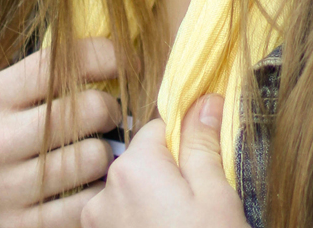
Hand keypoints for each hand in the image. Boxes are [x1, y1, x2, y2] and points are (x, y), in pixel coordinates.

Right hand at [0, 38, 120, 227]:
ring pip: (94, 158)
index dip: (105, 54)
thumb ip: (37, 77)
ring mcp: (7, 191)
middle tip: (114, 109)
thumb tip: (106, 48)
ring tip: (101, 146)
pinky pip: (85, 205)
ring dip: (109, 150)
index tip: (127, 58)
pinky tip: (93, 181)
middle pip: (86, 110)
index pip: (59, 64)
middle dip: (112, 105)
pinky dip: (99, 190)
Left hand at [80, 94, 250, 227]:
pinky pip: (120, 224)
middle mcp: (104, 192)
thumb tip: (204, 98)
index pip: (158, 130)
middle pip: (141, 164)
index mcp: (133, 167)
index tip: (204, 168)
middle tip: (196, 210)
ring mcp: (96, 227)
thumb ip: (202, 143)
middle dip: (168, 177)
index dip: (185, 145)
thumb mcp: (216, 197)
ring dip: (151, 206)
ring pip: (129, 196)